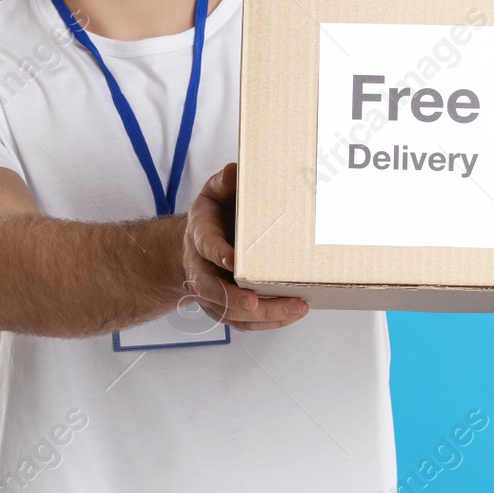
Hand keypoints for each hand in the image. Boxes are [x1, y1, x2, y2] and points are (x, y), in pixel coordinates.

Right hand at [182, 162, 310, 330]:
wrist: (197, 242)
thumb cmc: (213, 216)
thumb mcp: (215, 192)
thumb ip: (224, 183)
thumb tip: (235, 171)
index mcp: (199, 237)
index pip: (205, 246)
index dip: (218, 253)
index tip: (232, 259)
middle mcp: (202, 270)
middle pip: (214, 291)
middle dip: (237, 298)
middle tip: (260, 300)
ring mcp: (213, 293)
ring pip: (232, 311)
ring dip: (263, 314)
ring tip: (296, 307)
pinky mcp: (228, 306)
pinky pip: (245, 321)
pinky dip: (269, 321)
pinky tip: (293, 314)